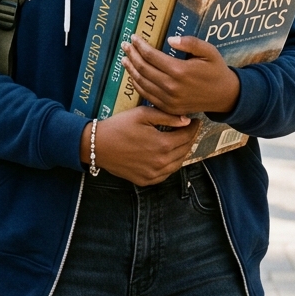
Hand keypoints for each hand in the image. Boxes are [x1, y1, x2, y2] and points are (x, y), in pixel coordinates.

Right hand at [81, 106, 200, 186]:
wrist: (98, 145)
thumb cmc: (119, 126)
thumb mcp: (143, 114)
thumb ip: (167, 117)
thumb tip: (187, 120)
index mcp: (162, 145)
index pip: (187, 136)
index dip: (194, 127)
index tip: (196, 120)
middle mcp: (161, 163)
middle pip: (184, 150)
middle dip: (190, 138)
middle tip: (191, 129)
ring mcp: (153, 175)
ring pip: (177, 164)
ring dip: (182, 151)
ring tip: (181, 140)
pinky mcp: (146, 181)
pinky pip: (166, 174)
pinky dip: (172, 164)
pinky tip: (169, 155)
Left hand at [120, 34, 239, 116]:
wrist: (224, 96)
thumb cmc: (216, 69)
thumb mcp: (209, 51)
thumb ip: (190, 43)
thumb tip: (170, 39)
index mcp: (180, 70)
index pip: (151, 56)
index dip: (140, 46)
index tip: (133, 37)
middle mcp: (171, 87)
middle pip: (143, 68)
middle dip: (132, 55)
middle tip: (125, 45)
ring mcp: (169, 100)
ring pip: (142, 83)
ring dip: (131, 70)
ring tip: (125, 59)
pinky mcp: (169, 108)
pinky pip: (147, 95)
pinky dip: (137, 85)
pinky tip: (133, 76)